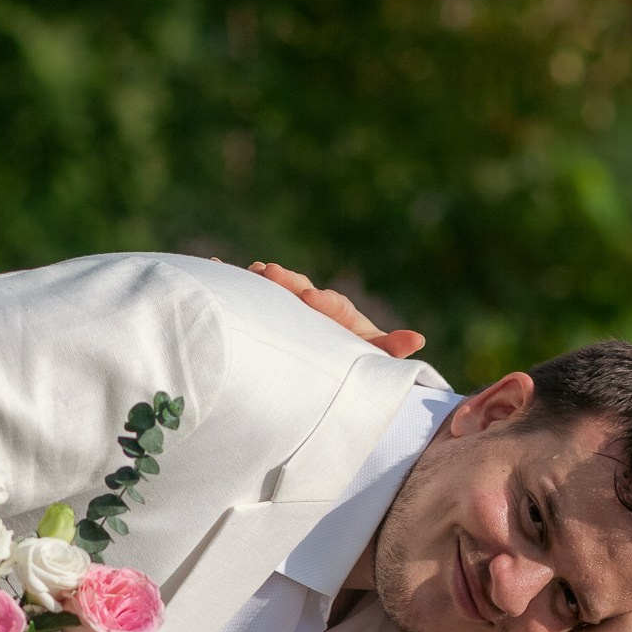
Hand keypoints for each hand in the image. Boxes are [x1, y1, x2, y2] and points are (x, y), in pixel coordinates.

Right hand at [247, 262, 427, 358]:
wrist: (328, 364)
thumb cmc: (352, 362)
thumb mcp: (370, 356)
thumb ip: (388, 348)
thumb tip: (417, 338)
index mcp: (337, 316)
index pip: (332, 305)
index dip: (323, 301)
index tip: (311, 299)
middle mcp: (309, 305)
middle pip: (297, 289)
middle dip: (284, 282)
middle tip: (268, 272)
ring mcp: (285, 306)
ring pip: (272, 289)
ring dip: (257, 280)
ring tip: (244, 272)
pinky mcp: (264, 310)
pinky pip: (248, 294)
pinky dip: (232, 280)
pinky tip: (214, 266)